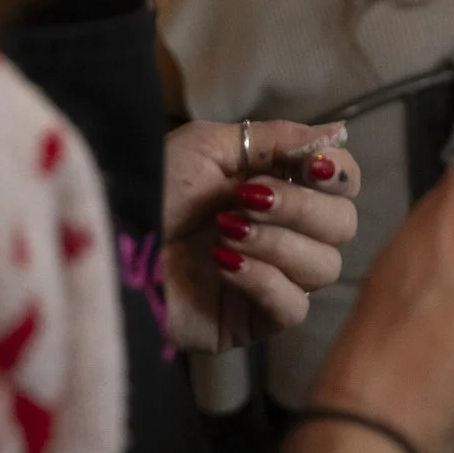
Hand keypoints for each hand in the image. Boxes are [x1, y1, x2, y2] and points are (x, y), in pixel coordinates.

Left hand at [162, 119, 360, 352]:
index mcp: (279, 187)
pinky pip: (294, 307)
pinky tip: (224, 266)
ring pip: (326, 266)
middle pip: (343, 225)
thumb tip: (338, 131)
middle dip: (301, 207)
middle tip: (248, 199)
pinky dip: (264, 281)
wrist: (110, 249)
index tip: (310, 167)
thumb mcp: (207, 147)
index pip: (343, 185)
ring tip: (226, 232)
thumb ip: (276, 139)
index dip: (338, 175)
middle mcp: (285, 233)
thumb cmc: (153, 190)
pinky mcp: (255, 321)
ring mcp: (274, 279)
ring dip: (279, 242)